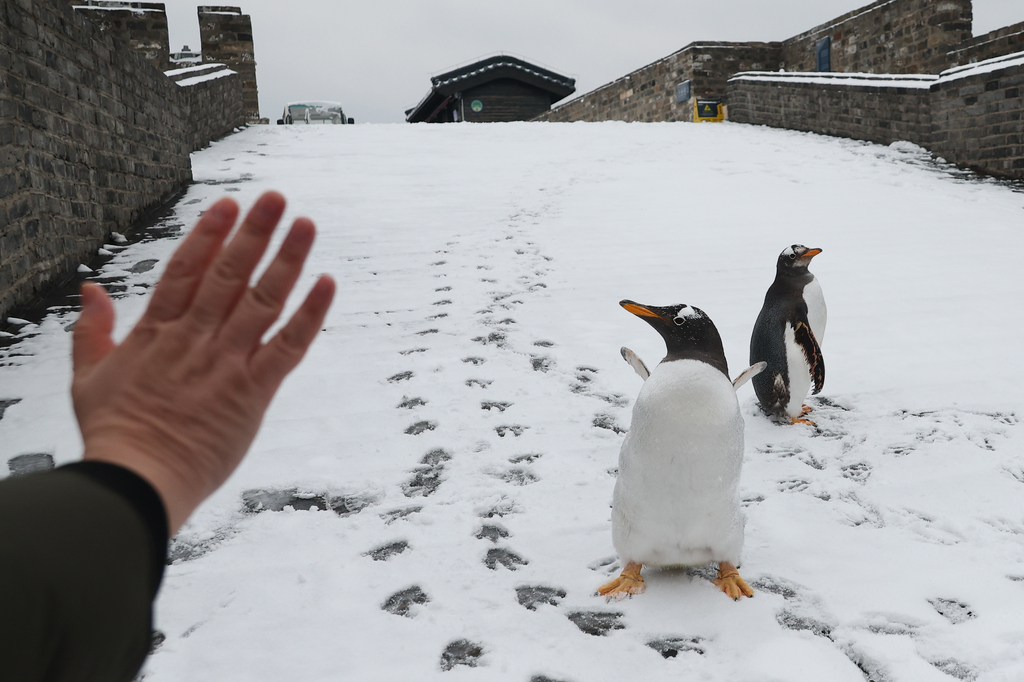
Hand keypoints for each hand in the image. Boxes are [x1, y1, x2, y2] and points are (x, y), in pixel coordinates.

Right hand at [71, 192, 334, 533]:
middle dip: (254, 232)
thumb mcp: (88, 377)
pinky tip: (326, 283)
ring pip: (261, 300)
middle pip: (229, 274)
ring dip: (286, 259)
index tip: (228, 204)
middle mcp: (195, 338)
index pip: (186, 270)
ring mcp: (226, 362)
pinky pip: (288, 344)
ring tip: (305, 225)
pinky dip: (310, 314)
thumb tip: (91, 290)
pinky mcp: (253, 390)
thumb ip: (93, 330)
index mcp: (156, 331)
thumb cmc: (115, 435)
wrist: (139, 481)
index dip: (208, 234)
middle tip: (276, 199)